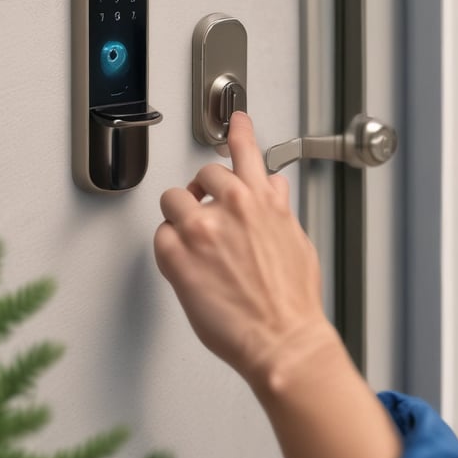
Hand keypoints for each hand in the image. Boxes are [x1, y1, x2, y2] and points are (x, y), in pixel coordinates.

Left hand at [154, 112, 331, 388]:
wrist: (283, 340)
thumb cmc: (292, 299)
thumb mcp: (296, 241)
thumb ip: (279, 209)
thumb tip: (273, 191)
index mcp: (261, 200)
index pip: (247, 151)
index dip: (239, 131)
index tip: (235, 118)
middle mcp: (231, 206)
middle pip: (202, 175)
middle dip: (203, 192)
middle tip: (205, 211)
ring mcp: (202, 229)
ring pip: (172, 200)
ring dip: (180, 217)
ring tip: (193, 241)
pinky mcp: (178, 257)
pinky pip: (160, 236)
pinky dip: (169, 248)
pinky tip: (187, 264)